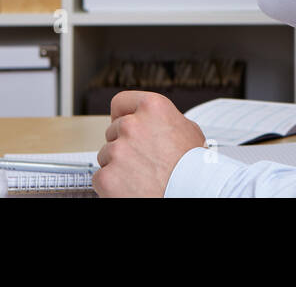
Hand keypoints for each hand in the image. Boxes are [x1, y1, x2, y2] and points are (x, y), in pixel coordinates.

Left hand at [93, 90, 207, 196]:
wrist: (191, 193)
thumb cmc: (194, 167)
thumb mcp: (189, 130)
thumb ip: (164, 121)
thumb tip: (157, 123)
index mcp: (152, 108)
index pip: (121, 102)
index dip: (123, 115)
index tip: (123, 123)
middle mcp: (131, 125)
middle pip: (113, 131)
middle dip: (124, 144)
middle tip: (141, 159)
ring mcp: (117, 151)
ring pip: (106, 155)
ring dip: (118, 165)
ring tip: (141, 175)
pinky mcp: (107, 176)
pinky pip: (101, 177)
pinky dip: (112, 184)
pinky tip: (132, 187)